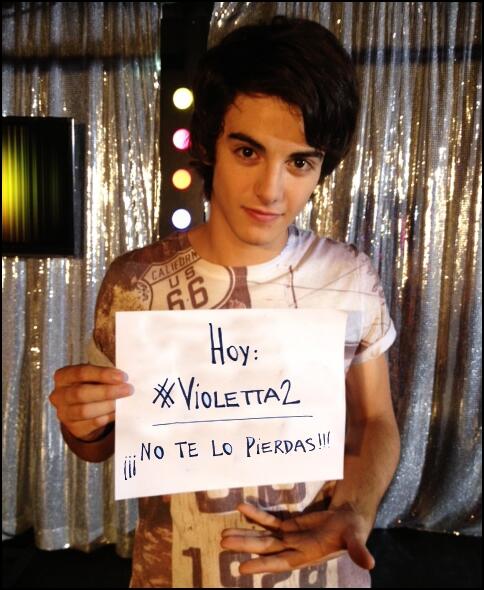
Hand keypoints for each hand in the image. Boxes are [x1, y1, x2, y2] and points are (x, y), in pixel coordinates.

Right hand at [49, 364, 131, 440]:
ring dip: (108, 405)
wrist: (82, 411)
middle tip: (127, 389)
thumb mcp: (93, 377)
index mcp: (63, 376)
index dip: (103, 374)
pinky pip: (91, 423)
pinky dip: (107, 417)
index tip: (122, 377)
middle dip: (107, 391)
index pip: (81, 372)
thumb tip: (123, 380)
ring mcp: (64, 413)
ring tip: (123, 401)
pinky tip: (118, 412)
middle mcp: (59, 395)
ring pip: (85, 410)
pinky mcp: (73, 428)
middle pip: (81, 393)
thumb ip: (104, 377)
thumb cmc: (90, 387)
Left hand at [220, 502, 374, 573]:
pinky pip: (269, 519)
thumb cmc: (352, 531)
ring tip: (224, 533)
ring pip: (263, 536)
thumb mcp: (355, 539)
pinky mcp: (289, 524)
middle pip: (265, 547)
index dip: (262, 565)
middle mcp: (293, 547)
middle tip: (223, 543)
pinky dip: (256, 515)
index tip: (242, 568)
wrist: (349, 519)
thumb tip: (370, 563)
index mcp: (306, 555)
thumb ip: (358, 550)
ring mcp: (289, 536)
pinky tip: (242, 508)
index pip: (280, 561)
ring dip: (245, 534)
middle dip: (245, 545)